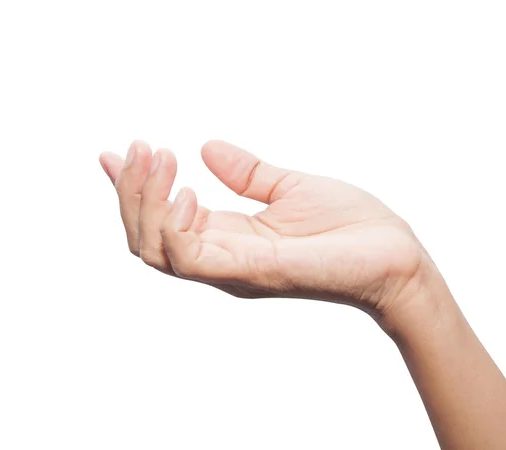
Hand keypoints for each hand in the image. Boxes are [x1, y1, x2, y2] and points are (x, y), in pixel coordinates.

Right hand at [99, 140, 429, 317]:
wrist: (393, 254)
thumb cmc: (350, 226)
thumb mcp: (289, 188)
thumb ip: (247, 173)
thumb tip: (207, 147)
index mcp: (228, 239)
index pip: (163, 221)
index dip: (132, 190)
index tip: (112, 155)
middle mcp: (221, 259)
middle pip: (145, 239)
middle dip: (131, 192)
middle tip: (142, 147)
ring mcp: (231, 270)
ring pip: (155, 249)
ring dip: (145, 201)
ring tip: (160, 157)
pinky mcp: (249, 273)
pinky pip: (189, 258)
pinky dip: (174, 226)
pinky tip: (188, 191)